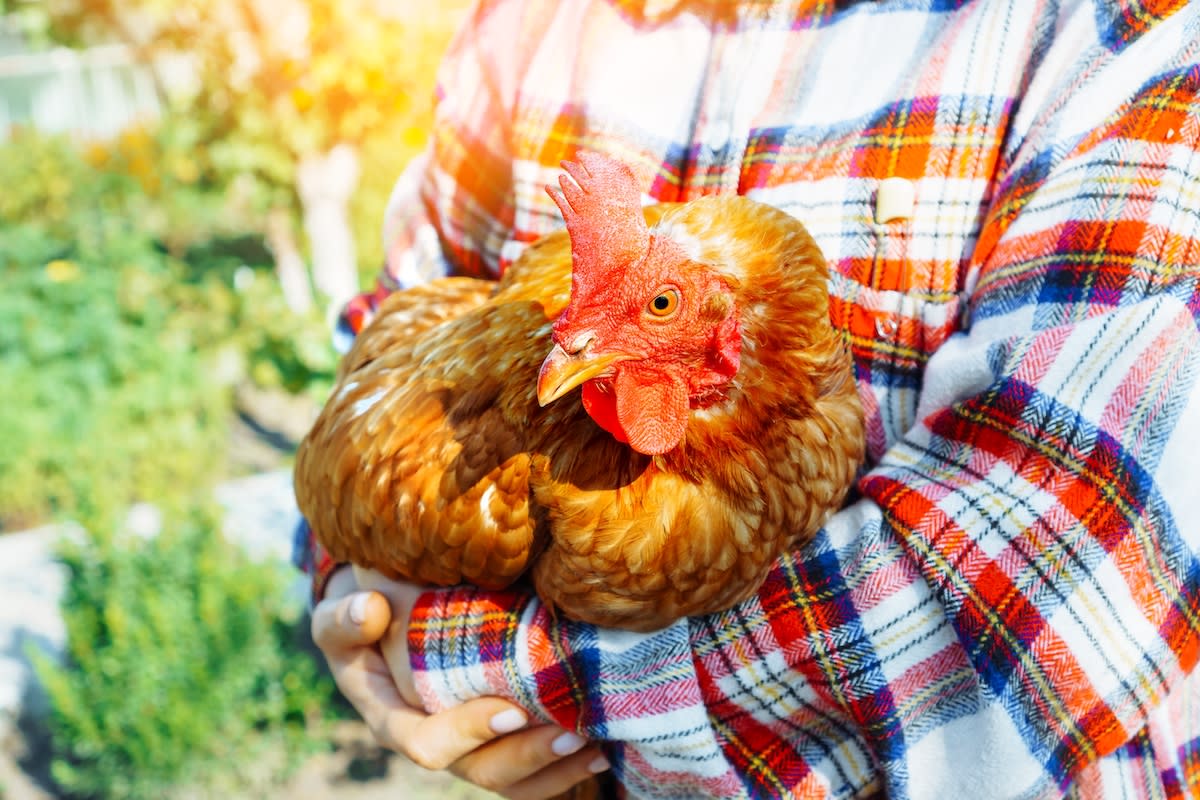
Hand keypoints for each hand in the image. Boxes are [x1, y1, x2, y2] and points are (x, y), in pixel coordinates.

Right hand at [310, 566, 609, 798]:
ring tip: (597, 748)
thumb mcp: (338, 617)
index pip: (427, 743)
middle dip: (529, 756)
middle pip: (481, 771)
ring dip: (557, 769)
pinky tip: (603, 749)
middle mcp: (435, 741)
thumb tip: (370, 610)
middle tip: (572, 730)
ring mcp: (468, 746)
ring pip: (513, 781)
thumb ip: (345, 620)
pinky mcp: (496, 739)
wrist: (381, 622)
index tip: (510, 710)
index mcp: (393, 721)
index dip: (469, 733)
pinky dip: (566, 765)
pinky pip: (531, 771)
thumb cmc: (361, 620)